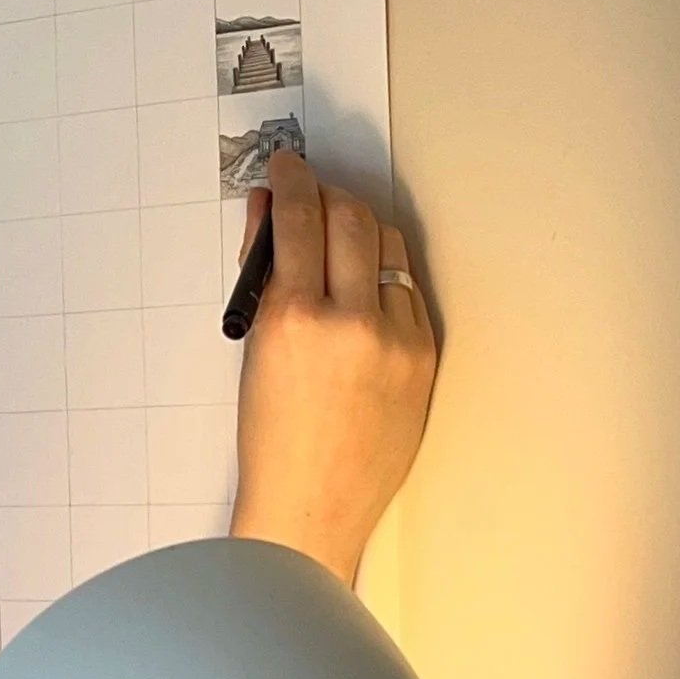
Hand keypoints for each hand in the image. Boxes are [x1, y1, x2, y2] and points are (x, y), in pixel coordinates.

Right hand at [229, 151, 438, 582]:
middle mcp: (352, 323)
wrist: (312, 509)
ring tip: (337, 236)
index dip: (291, 182)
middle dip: (327, 195)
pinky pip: (408, 289)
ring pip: (387, 245)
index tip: (286, 169)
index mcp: (295, 322)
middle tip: (311, 196)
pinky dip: (384, 275)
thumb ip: (264, 278)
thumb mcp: (254, 353)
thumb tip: (271, 216)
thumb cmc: (272, 443)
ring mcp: (396, 339)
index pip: (298, 218)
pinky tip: (364, 285)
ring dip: (360, 228)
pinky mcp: (425, 356)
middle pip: (350, 217)